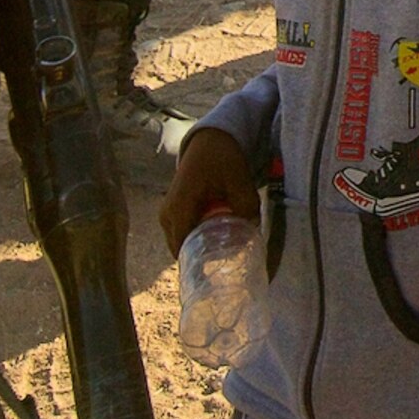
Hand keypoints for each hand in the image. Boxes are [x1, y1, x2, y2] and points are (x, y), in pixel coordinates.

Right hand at [158, 126, 258, 254]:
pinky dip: (198, 238)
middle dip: (202, 259)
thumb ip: (245, 205)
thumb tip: (251, 231)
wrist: (209, 139)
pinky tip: (218, 238)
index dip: (197, 266)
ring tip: (226, 252)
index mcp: (179, 208)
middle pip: (182, 250)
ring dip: (201, 248)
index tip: (216, 278)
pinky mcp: (173, 212)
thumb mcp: (239, 179)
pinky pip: (183, 233)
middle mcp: (167, 215)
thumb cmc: (221, 157)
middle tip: (228, 266)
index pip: (182, 248)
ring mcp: (167, 214)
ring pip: (183, 243)